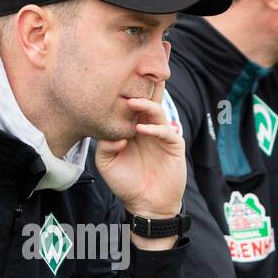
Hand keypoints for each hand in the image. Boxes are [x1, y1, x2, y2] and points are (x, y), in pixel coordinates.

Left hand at [94, 80, 185, 222]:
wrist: (146, 204)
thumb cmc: (126, 183)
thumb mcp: (106, 164)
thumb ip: (104, 145)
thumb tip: (115, 134)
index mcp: (132, 128)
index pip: (131, 105)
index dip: (126, 92)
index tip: (113, 79)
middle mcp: (147, 127)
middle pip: (148, 101)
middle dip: (143, 86)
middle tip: (132, 73)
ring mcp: (162, 135)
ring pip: (157, 112)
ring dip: (145, 105)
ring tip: (131, 103)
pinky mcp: (174, 145)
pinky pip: (166, 131)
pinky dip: (154, 129)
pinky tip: (141, 130)